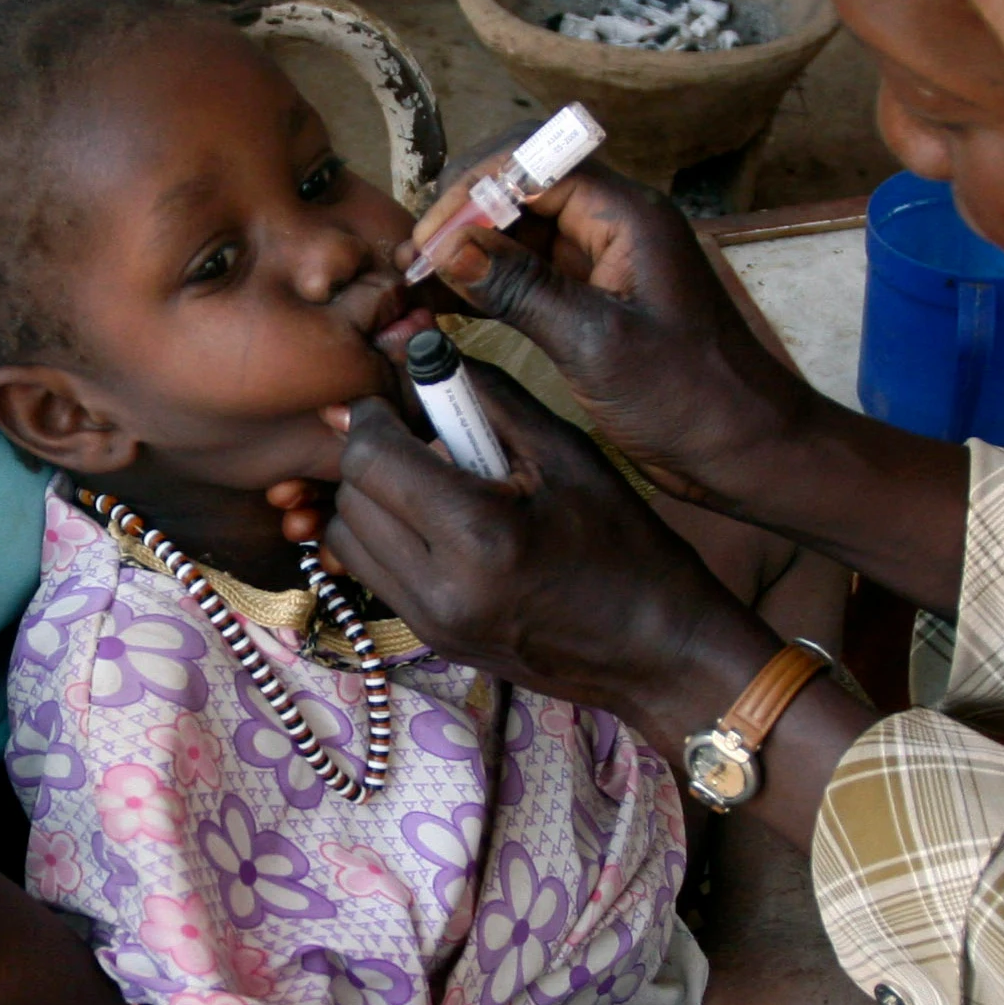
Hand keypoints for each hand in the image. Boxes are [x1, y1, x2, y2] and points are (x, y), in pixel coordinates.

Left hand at [322, 381, 772, 746]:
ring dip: (370, 497)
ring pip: (347, 539)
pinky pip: (372, 573)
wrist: (656, 648)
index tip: (395, 398)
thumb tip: (415, 357)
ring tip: (424, 479)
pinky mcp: (430, 640)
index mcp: (481, 536)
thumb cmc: (625, 542)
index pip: (372, 458)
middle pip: (351, 497)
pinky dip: (384, 536)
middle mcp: (442, 589)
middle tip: (415, 434)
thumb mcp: (566, 452)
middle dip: (370, 453)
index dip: (373, 416)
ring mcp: (431, 624)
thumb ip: (486, 397)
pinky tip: (433, 521)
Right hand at [404, 154, 817, 521]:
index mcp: (628, 216)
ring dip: (468, 255)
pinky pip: (529, 278)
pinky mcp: (593, 306)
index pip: (534, 166)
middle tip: (411, 262)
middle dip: (462, 220)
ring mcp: (603, 267)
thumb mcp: (597, 342)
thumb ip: (521, 290)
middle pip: (522, 193)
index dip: (472, 195)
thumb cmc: (692, 397)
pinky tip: (445, 307)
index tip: (427, 239)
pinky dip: (487, 287)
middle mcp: (614, 229)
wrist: (748, 451)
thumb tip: (449, 249)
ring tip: (414, 285)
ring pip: (520, 237)